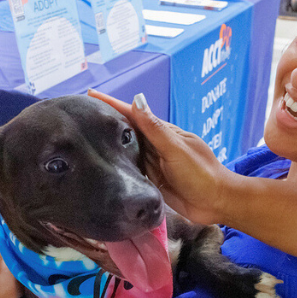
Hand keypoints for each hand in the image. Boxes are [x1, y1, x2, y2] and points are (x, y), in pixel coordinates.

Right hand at [87, 89, 236, 224]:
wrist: (217, 203)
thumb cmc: (201, 174)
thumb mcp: (176, 149)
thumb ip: (155, 128)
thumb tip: (136, 100)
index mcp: (163, 133)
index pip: (133, 114)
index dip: (112, 104)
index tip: (90, 94)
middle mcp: (156, 146)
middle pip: (127, 131)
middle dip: (106, 122)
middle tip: (80, 115)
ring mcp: (154, 164)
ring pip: (127, 150)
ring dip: (109, 143)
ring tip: (85, 136)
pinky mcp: (152, 181)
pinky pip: (132, 170)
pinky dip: (119, 165)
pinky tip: (104, 163)